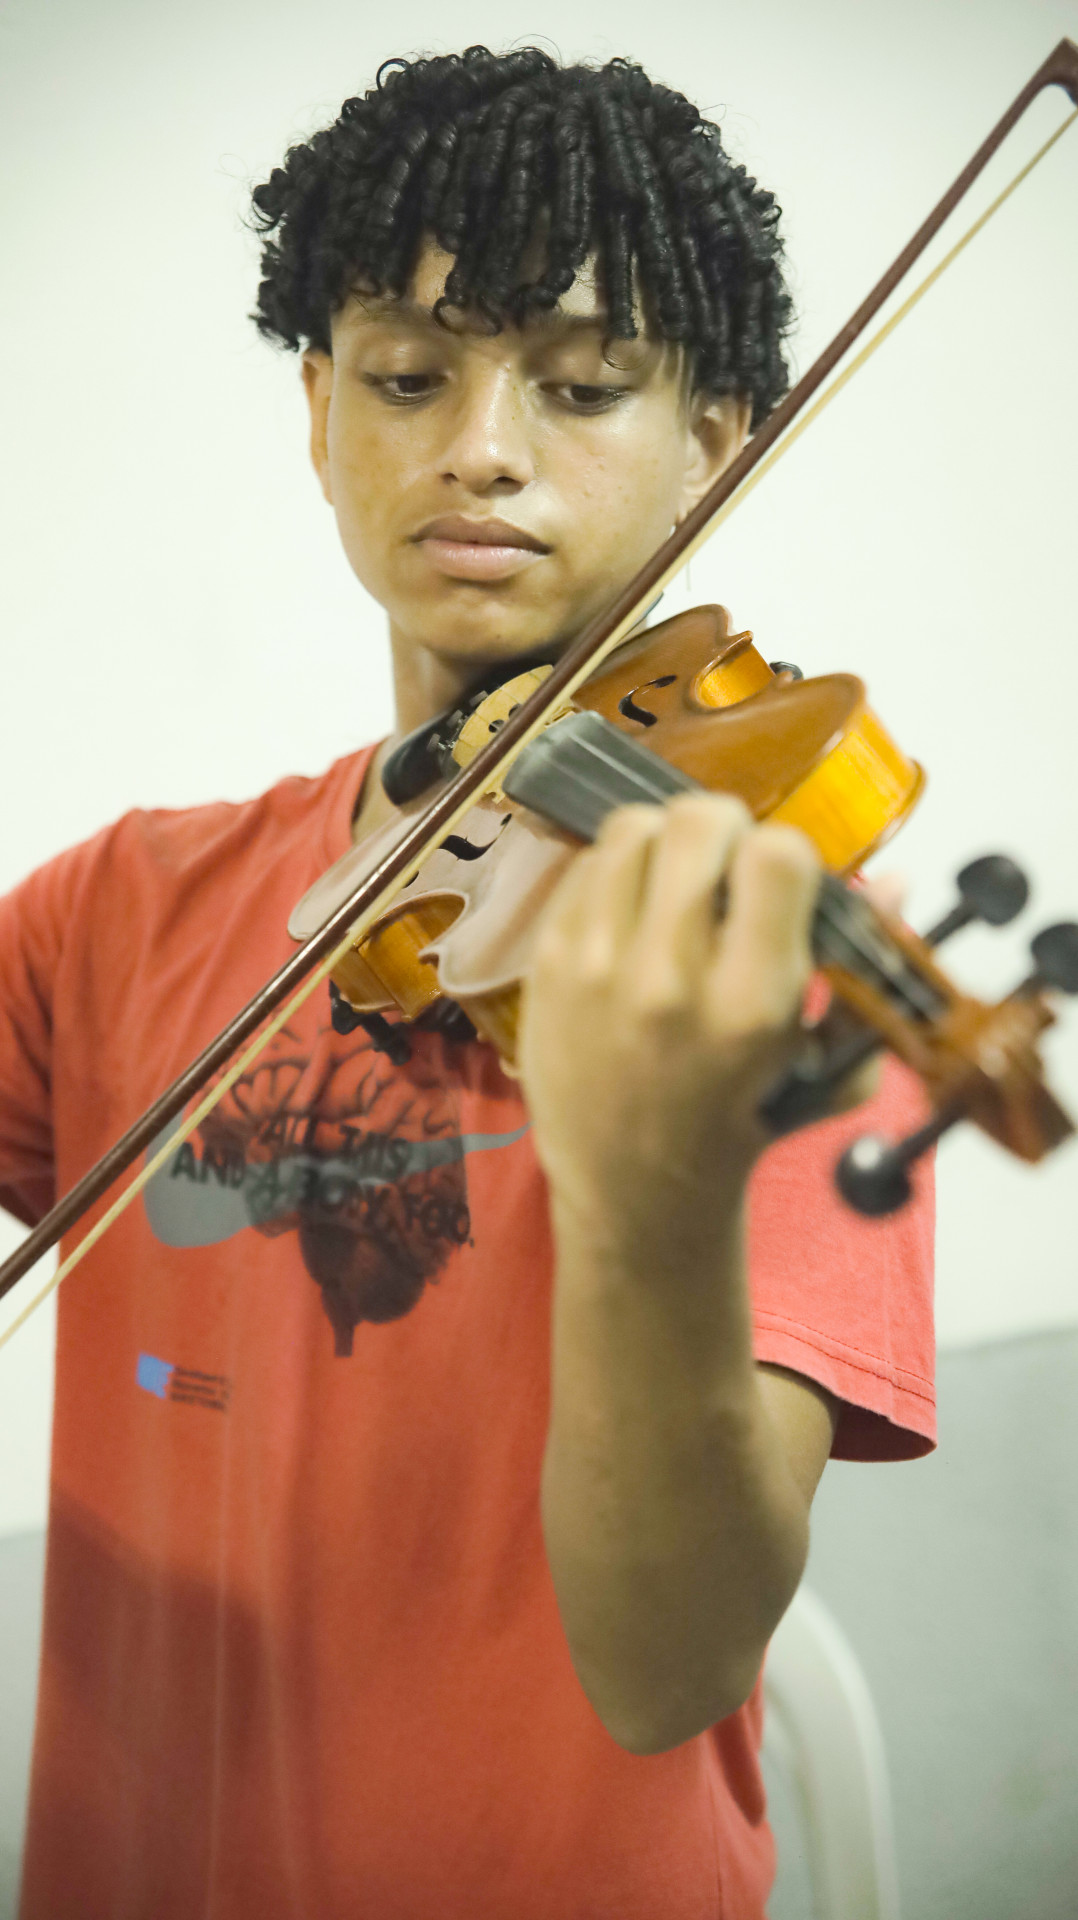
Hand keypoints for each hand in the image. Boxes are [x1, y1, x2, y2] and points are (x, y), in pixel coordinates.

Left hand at [517, 792, 822, 1260]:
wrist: (635, 1188)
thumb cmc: (738, 1119)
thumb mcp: (821, 1061)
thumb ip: (859, 969)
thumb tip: (891, 879)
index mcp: (751, 1004)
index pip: (778, 855)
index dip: (785, 851)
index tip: (779, 879)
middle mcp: (669, 979)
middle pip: (698, 821)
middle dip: (723, 829)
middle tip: (725, 863)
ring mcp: (596, 967)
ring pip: (632, 827)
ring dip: (664, 842)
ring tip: (676, 883)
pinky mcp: (546, 962)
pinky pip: (584, 864)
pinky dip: (616, 871)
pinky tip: (633, 911)